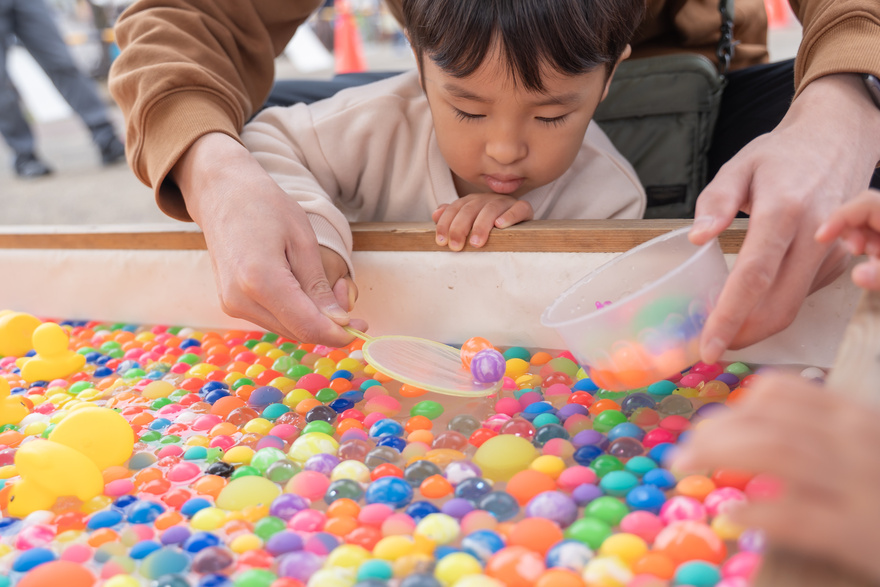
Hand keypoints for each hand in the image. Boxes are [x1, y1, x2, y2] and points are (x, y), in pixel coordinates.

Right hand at [172, 133, 365, 345]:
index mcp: (259, 281)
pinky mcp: (231, 303)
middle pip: (297, 332)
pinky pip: (273, 318)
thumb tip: (339, 323)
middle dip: (329, 323)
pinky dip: (295, 312)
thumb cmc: (266, 207)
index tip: (362, 328)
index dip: (339, 334)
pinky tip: (304, 288)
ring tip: (328, 286)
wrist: (222, 194)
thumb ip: (319, 286)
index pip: (307, 326)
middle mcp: (240, 300)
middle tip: (345, 292)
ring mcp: (232, 304)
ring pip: (286, 329)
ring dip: (313, 317)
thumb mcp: (303, 240)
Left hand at [432, 193, 532, 250]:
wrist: (520, 226)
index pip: (455, 208)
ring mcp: (506, 202)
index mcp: (472, 201)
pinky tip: (500, 226)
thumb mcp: (469, 225)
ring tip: (475, 242)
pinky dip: (509, 216)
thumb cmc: (490, 230)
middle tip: (456, 246)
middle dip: (460, 227)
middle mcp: (487, 199)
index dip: (446, 223)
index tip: (441, 241)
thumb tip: (435, 214)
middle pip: (470, 209)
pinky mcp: (524, 208)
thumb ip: (452, 219)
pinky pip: (518, 209)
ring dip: (481, 225)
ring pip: (491, 209)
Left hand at [673, 372, 879, 581]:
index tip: (711, 428)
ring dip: (719, 457)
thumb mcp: (867, 447)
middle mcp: (857, 442)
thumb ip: (826, 433)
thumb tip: (759, 428)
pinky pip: (799, 516)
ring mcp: (861, 486)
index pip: (782, 393)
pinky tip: (733, 517)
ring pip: (775, 453)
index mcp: (856, 418)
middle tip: (680, 456)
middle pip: (767, 421)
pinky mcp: (861, 534)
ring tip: (684, 469)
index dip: (735, 407)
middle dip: (713, 432)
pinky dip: (760, 513)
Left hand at [690, 74, 879, 362]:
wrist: (837, 140)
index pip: (754, 276)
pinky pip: (803, 295)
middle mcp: (813, 235)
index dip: (730, 316)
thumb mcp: (740, 165)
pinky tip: (748, 309)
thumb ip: (716, 201)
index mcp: (784, 211)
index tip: (708, 345)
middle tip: (711, 348)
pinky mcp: (836, 258)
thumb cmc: (782, 154)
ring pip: (793, 305)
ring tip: (723, 332)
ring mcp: (830, 249)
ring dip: (758, 327)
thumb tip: (697, 237)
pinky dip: (774, 310)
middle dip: (743, 334)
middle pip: (778, 303)